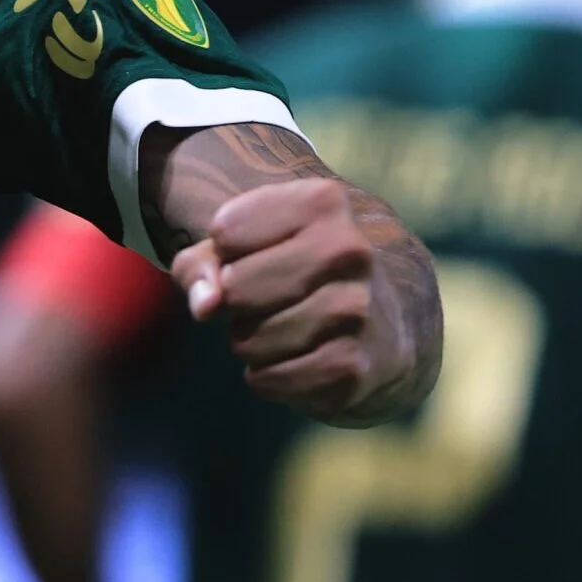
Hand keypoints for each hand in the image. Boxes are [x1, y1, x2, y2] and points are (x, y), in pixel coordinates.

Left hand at [171, 175, 434, 425]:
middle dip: (230, 300)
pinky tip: (289, 359)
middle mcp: (351, 251)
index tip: (249, 250)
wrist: (380, 322)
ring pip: (250, 339)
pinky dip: (264, 376)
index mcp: (323, 202)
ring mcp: (359, 311)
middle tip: (254, 298)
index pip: (225, 232)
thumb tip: (205, 305)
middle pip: (235, 288)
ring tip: (275, 328)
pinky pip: (270, 378)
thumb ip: (201, 263)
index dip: (222, 251)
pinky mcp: (356, 367)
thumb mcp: (242, 244)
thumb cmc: (289, 267)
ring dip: (245, 342)